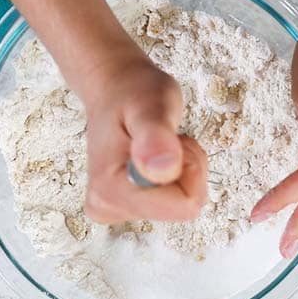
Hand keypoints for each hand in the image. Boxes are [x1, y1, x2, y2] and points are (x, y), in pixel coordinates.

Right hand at [82, 54, 209, 223]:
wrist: (113, 88)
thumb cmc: (132, 93)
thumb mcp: (150, 105)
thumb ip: (156, 136)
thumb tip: (161, 170)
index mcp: (111, 190)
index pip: (185, 205)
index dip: (190, 169)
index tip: (171, 141)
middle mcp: (107, 207)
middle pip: (184, 207)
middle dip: (187, 170)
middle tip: (166, 140)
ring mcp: (115, 210)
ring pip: (182, 204)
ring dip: (182, 170)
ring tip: (159, 143)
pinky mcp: (126, 207)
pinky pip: (175, 203)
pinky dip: (175, 177)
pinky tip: (155, 156)